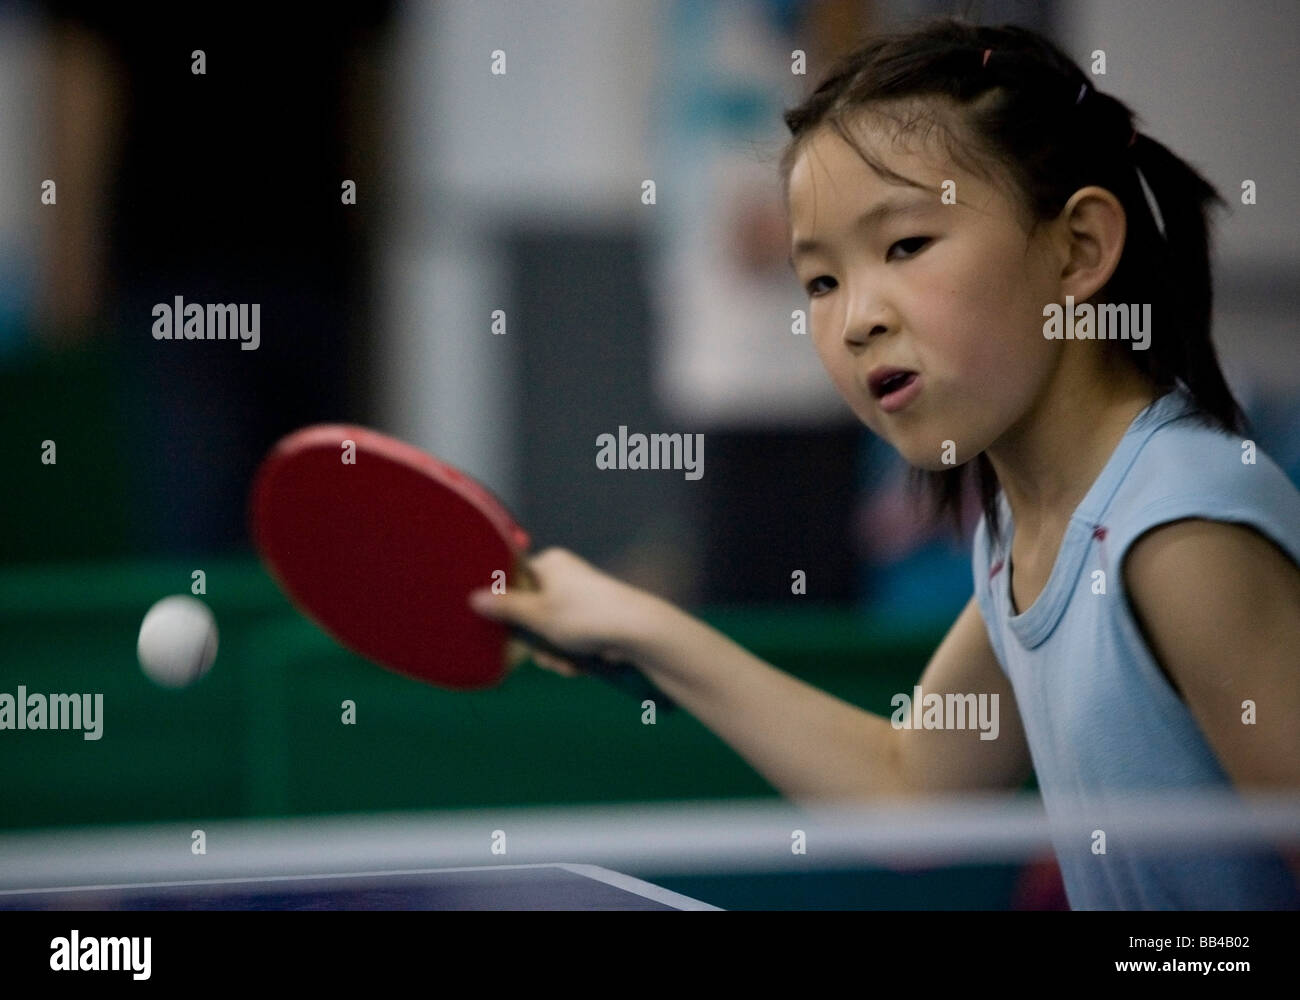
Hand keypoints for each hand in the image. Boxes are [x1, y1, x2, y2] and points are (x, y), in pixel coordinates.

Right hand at [468, 548, 657, 675]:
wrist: (637, 632)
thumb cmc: (585, 615)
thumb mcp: (537, 614)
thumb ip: (504, 607)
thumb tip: (473, 597)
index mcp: (550, 564)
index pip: (515, 579)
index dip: (507, 605)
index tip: (504, 625)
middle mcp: (565, 577)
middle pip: (531, 611)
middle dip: (536, 641)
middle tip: (542, 652)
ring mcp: (581, 598)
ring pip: (550, 631)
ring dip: (554, 653)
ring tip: (565, 663)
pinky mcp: (594, 619)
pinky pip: (570, 638)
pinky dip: (571, 654)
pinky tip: (579, 666)